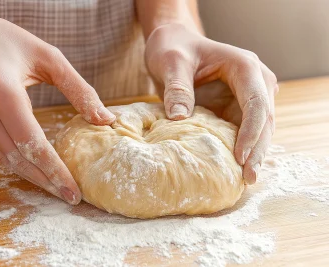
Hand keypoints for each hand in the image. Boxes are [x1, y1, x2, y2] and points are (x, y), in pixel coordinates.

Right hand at [0, 1, 114, 203]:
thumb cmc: (6, 40)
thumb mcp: (48, 56)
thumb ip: (79, 89)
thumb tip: (106, 120)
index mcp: (0, 88)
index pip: (31, 142)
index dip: (54, 170)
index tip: (73, 191)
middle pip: (17, 158)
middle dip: (46, 181)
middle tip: (70, 197)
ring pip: (4, 158)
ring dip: (32, 175)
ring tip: (57, 186)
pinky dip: (15, 159)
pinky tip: (34, 165)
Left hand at [145, 23, 277, 183]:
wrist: (174, 45)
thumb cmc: (174, 49)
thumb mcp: (171, 63)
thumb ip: (177, 88)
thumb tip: (179, 117)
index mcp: (244, 67)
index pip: (256, 102)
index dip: (251, 131)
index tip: (239, 156)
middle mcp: (254, 82)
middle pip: (264, 120)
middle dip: (257, 149)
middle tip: (248, 178)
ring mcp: (248, 96)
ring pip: (259, 129)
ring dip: (254, 153)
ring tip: (245, 180)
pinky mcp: (237, 109)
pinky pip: (244, 132)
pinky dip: (243, 149)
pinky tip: (237, 169)